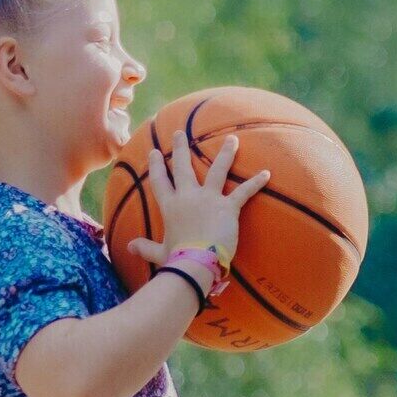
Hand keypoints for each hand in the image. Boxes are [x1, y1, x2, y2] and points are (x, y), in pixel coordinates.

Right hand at [126, 136, 266, 271]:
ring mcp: (208, 199)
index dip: (156, 165)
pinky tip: (267, 173)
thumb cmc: (177, 259)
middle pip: (182, 167)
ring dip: (226, 153)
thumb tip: (129, 247)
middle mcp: (187, 197)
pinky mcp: (228, 207)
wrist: (196, 263)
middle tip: (180, 132)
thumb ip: (144, 247)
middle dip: (180, 148)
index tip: (154, 151)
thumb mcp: (159, 252)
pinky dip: (256, 182)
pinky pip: (244, 192)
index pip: (160, 181)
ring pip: (217, 170)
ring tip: (233, 139)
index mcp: (170, 207)